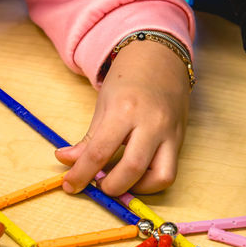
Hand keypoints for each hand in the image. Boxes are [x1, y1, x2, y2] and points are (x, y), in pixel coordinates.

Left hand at [57, 38, 189, 195]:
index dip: (81, 174)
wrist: (160, 58)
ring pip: (160, 177)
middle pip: (131, 169)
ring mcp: (170, 133)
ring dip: (137, 189)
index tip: (70, 185)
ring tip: (120, 181)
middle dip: (111, 187)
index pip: (99, 152)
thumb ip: (87, 139)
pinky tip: (136, 176)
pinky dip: (151, 182)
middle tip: (98, 185)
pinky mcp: (180, 140)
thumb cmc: (128, 80)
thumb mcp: (103, 106)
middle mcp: (151, 123)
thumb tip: (65, 161)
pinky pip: (169, 172)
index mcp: (124, 110)